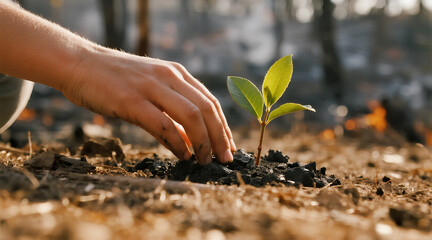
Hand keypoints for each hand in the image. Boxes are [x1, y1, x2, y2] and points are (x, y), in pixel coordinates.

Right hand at [62, 47, 235, 164]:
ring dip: (203, 142)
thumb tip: (191, 139)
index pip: (210, 101)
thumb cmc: (116, 80)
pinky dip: (178, 143)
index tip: (229, 146)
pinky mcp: (132, 100)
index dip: (223, 126)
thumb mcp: (151, 87)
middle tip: (225, 158)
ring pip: (190, 116)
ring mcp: (150, 87)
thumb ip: (172, 108)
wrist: (80, 64)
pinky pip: (163, 125)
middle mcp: (168, 76)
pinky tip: (183, 155)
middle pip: (207, 109)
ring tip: (206, 160)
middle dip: (220, 137)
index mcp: (176, 73)